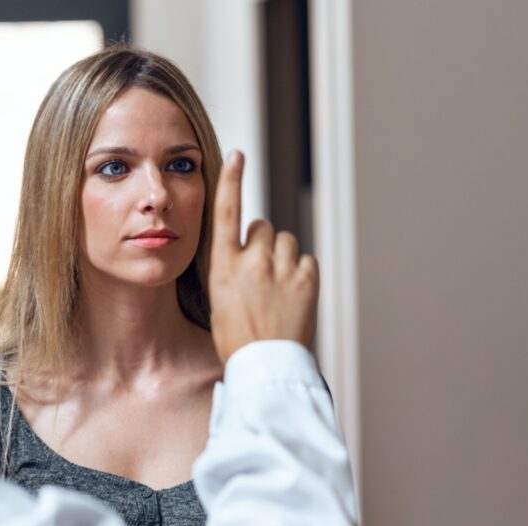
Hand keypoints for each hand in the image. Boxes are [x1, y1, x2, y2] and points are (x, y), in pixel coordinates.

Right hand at [209, 151, 319, 362]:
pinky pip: (307, 260)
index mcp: (224, 267)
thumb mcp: (220, 302)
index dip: (232, 181)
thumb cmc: (238, 340)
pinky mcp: (307, 279)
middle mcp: (252, 261)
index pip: (227, 213)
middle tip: (262, 273)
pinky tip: (293, 295)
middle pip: (264, 227)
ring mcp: (281, 269)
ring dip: (284, 256)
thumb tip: (247, 254)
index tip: (238, 156)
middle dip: (264, 243)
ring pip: (287, 241)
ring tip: (278, 287)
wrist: (265, 367)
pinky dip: (302, 273)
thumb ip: (233, 271)